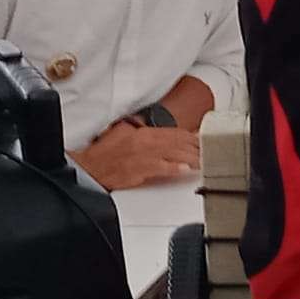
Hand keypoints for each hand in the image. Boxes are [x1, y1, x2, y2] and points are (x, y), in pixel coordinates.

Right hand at [71, 122, 200, 190]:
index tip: (202, 139)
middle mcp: (146, 142)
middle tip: (209, 151)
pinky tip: (185, 170)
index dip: (191, 136)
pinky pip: (160, 169)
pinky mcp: (139, 171)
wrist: (89, 167)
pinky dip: (173, 168)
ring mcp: (143, 157)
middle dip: (195, 147)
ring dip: (191, 158)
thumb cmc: (104, 153)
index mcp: (143, 133)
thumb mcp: (123, 132)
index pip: (174, 133)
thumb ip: (140, 129)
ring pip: (173, 155)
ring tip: (204, 161)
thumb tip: (152, 127)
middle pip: (177, 143)